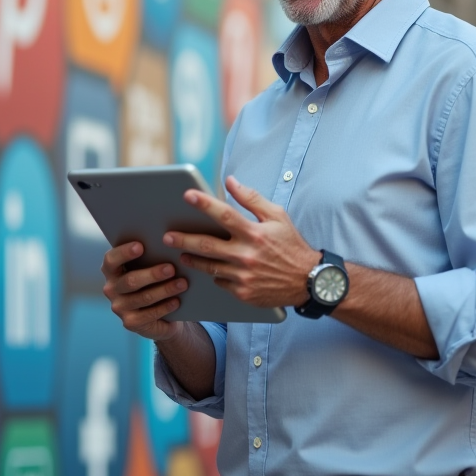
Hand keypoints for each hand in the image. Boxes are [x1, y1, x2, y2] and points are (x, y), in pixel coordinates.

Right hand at [101, 241, 188, 341]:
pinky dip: (165, 307)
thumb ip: (149, 256)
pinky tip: (177, 301)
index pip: (111, 260)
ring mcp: (119, 307)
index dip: (124, 252)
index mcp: (111, 270)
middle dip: (152, 274)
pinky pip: (149, 314)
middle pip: (130, 281)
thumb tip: (166, 243)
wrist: (159, 312)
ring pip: (143, 298)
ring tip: (182, 283)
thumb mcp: (147, 267)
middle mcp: (111, 289)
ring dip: (165, 290)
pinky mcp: (130, 322)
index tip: (141, 246)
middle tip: (171, 268)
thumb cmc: (152, 281)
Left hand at [164, 175, 321, 308]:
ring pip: (209, 266)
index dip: (204, 204)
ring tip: (181, 253)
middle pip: (207, 245)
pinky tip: (210, 269)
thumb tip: (230, 181)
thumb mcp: (277, 216)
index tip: (187, 195)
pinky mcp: (243, 293)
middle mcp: (247, 255)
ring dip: (192, 259)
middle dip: (183, 239)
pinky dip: (215, 274)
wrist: (308, 281)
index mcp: (254, 233)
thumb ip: (251, 199)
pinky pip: (220, 282)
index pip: (224, 215)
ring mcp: (244, 276)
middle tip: (167, 236)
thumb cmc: (291, 245)